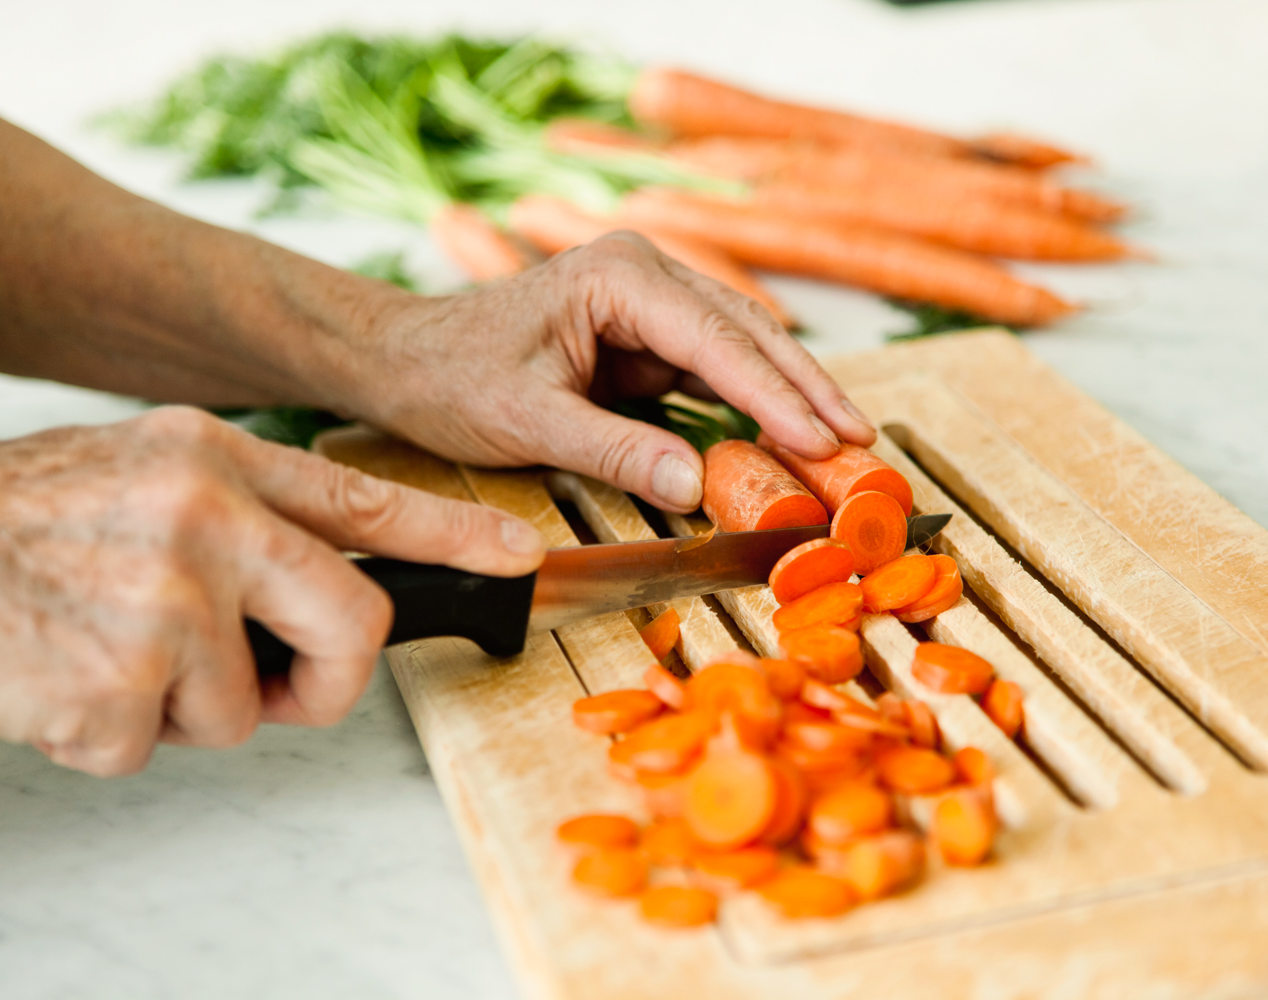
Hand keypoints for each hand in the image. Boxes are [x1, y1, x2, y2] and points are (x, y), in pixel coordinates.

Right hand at [0, 407, 543, 775]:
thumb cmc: (13, 526)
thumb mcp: (140, 475)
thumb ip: (242, 521)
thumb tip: (329, 592)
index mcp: (213, 456)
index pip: (366, 501)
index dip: (457, 534)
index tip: (519, 557)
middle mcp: (203, 514)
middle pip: (353, 624)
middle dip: (325, 681)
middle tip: (272, 688)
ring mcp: (163, 598)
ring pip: (248, 707)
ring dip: (184, 708)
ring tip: (101, 652)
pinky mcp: (114, 682)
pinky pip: (160, 746)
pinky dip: (113, 736)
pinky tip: (57, 679)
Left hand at [326, 232, 876, 511]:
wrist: (405, 359)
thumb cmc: (451, 376)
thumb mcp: (529, 420)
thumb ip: (615, 450)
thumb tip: (694, 489)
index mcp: (618, 276)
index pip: (717, 339)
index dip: (777, 394)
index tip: (824, 441)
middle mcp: (644, 275)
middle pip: (748, 334)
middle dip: (807, 388)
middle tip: (861, 443)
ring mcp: (649, 302)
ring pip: (742, 348)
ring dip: (791, 395)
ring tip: (843, 443)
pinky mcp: (645, 336)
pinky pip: (714, 369)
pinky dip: (754, 403)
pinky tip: (791, 434)